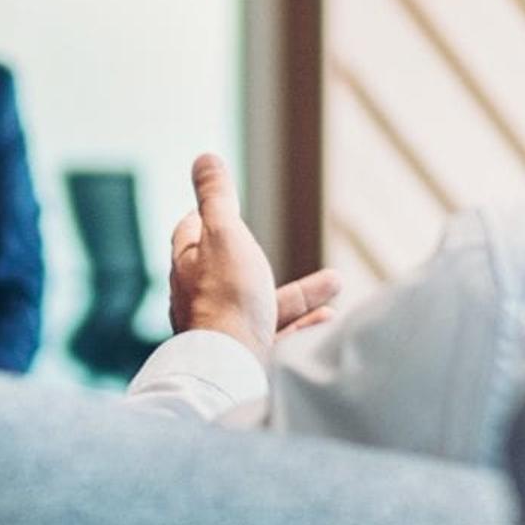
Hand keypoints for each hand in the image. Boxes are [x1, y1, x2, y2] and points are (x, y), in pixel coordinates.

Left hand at [169, 154, 341, 360]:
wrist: (231, 366)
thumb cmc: (226, 296)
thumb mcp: (223, 232)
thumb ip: (216, 197)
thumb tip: (204, 158)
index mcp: (189, 267)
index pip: (188, 234)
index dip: (203, 217)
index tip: (214, 208)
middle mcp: (200, 302)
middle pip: (231, 271)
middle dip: (262, 257)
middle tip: (269, 246)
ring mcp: (223, 332)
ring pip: (263, 305)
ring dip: (299, 294)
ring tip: (336, 282)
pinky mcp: (245, 359)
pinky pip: (278, 338)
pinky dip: (303, 325)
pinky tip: (327, 319)